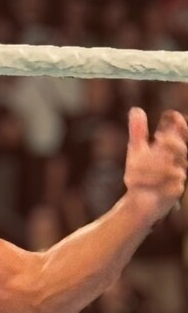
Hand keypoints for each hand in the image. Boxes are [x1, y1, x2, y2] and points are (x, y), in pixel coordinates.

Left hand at [123, 107, 187, 221]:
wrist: (140, 202)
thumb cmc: (141, 175)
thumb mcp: (137, 151)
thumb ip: (138, 132)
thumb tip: (136, 110)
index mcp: (170, 150)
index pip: (182, 133)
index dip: (179, 126)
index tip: (166, 126)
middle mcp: (177, 162)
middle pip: (180, 148)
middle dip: (170, 144)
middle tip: (157, 142)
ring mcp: (178, 176)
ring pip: (172, 168)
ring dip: (150, 170)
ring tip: (131, 176)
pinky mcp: (175, 191)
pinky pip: (169, 184)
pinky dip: (151, 184)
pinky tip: (136, 186)